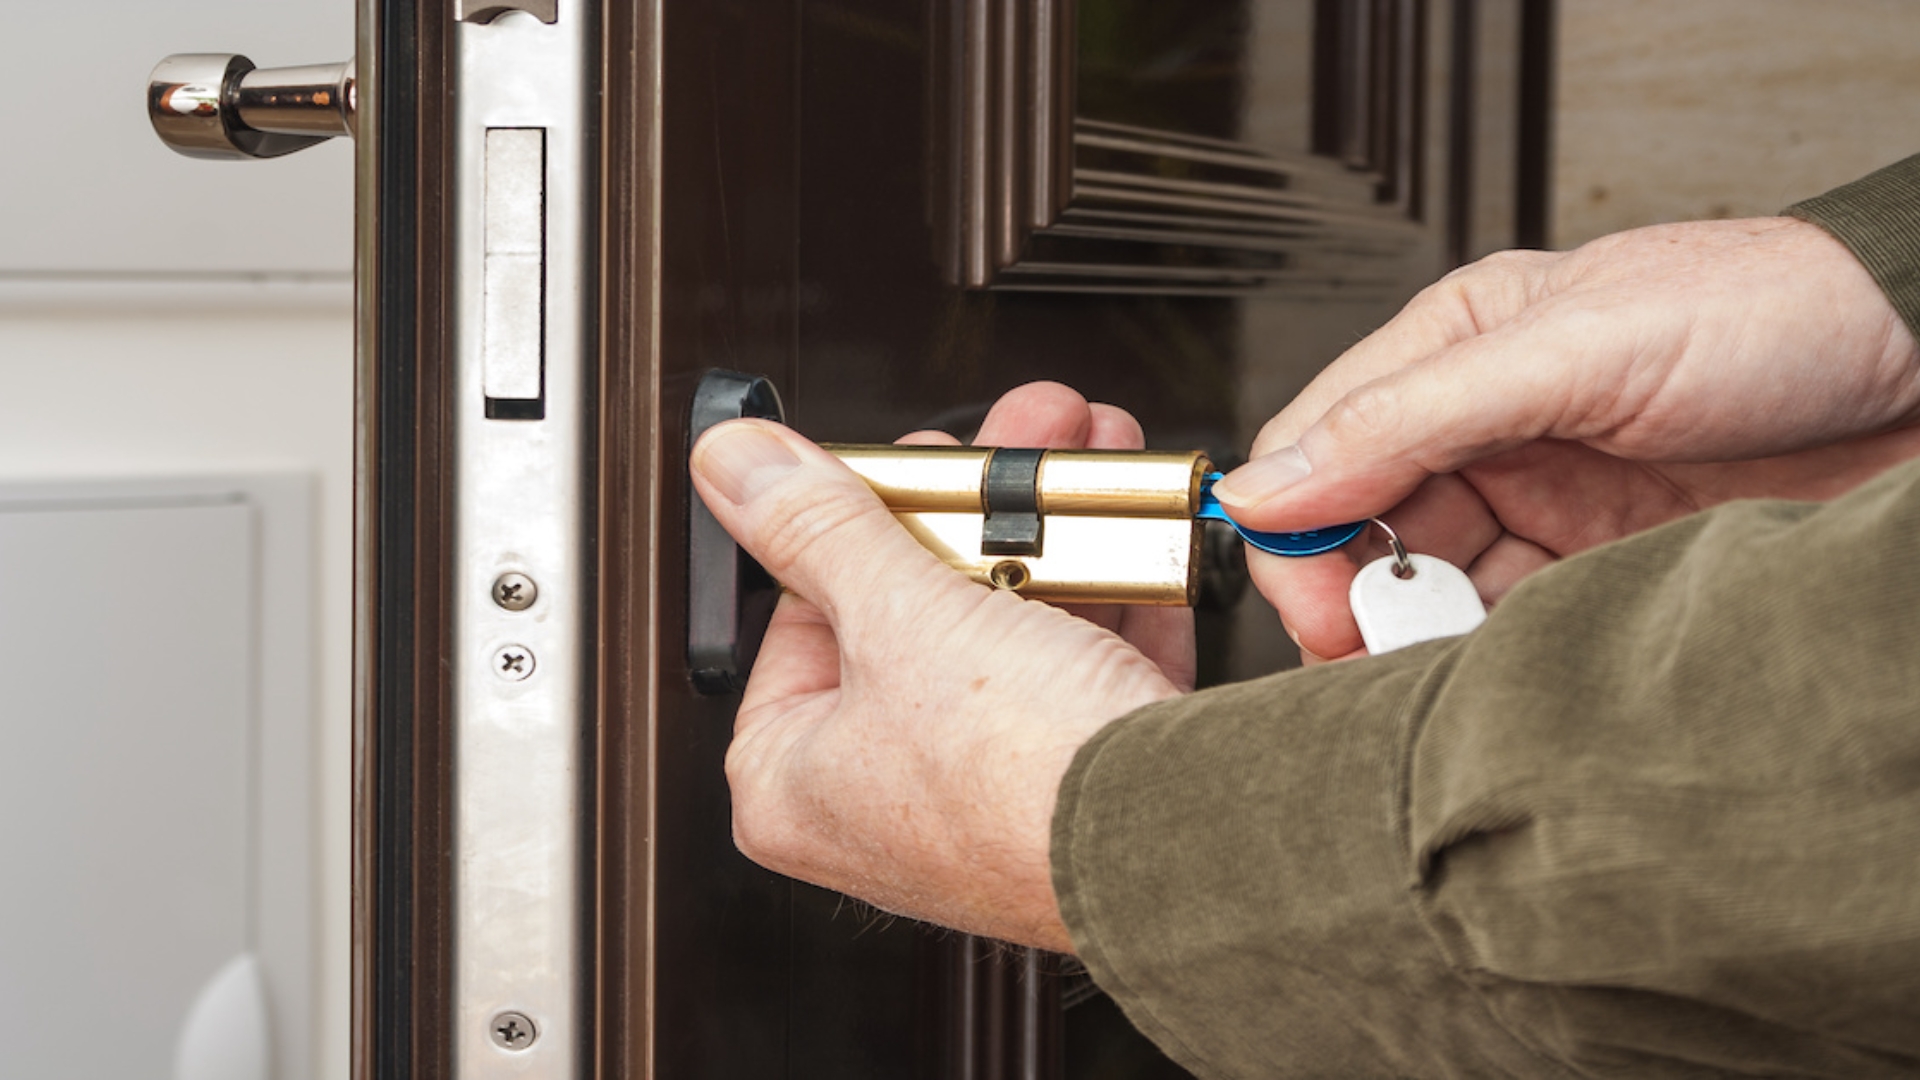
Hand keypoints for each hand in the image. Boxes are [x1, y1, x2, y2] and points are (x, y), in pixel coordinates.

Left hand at [688, 384, 1184, 949]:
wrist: (1176, 846)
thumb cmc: (1018, 777)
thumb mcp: (897, 614)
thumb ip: (814, 525)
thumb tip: (732, 465)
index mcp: (793, 781)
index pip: (799, 615)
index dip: (854, 518)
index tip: (902, 461)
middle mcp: (880, 803)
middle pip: (910, 610)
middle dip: (976, 505)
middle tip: (1006, 436)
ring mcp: (983, 799)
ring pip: (1007, 629)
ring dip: (1052, 532)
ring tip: (1079, 454)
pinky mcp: (1076, 790)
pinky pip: (1084, 668)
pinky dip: (1111, 595)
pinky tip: (1132, 531)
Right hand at [1211, 216, 1919, 660]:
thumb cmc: (1771, 316)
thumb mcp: (1572, 350)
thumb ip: (1410, 418)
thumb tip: (1265, 487)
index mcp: (1454, 347)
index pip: (1320, 447)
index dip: (1294, 532)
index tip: (1311, 607)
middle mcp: (1486, 425)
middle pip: (1363, 531)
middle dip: (1356, 599)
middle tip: (1376, 653)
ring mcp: (1545, 499)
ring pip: (1432, 588)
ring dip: (1424, 634)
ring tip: (1445, 667)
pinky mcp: (1601, 564)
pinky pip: (1510, 625)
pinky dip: (1491, 656)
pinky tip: (1501, 672)